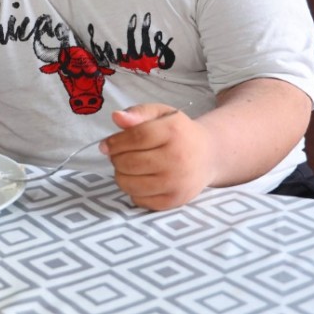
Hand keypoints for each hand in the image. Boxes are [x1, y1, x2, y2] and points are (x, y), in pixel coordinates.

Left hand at [100, 103, 216, 209]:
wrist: (208, 156)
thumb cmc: (178, 132)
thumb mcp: (161, 114)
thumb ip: (138, 113)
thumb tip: (116, 117)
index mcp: (173, 131)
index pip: (135, 137)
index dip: (115, 142)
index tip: (105, 145)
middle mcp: (177, 158)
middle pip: (129, 162)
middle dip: (116, 159)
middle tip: (118, 155)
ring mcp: (177, 182)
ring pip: (130, 183)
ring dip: (121, 175)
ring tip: (127, 167)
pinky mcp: (175, 200)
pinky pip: (139, 200)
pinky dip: (132, 190)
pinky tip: (140, 179)